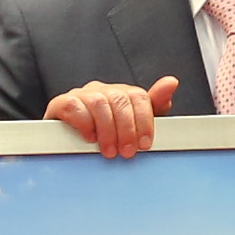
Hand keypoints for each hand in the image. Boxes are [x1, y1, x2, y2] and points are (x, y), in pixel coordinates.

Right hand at [47, 75, 177, 157]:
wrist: (67, 143)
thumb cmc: (105, 136)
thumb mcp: (134, 125)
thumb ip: (154, 106)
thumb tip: (172, 82)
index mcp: (121, 94)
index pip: (138, 96)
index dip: (144, 120)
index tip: (145, 144)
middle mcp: (102, 90)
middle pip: (120, 99)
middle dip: (126, 129)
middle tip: (127, 152)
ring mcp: (81, 95)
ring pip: (99, 102)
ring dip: (107, 130)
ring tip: (109, 151)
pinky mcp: (62, 103)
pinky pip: (74, 105)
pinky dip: (84, 123)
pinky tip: (89, 137)